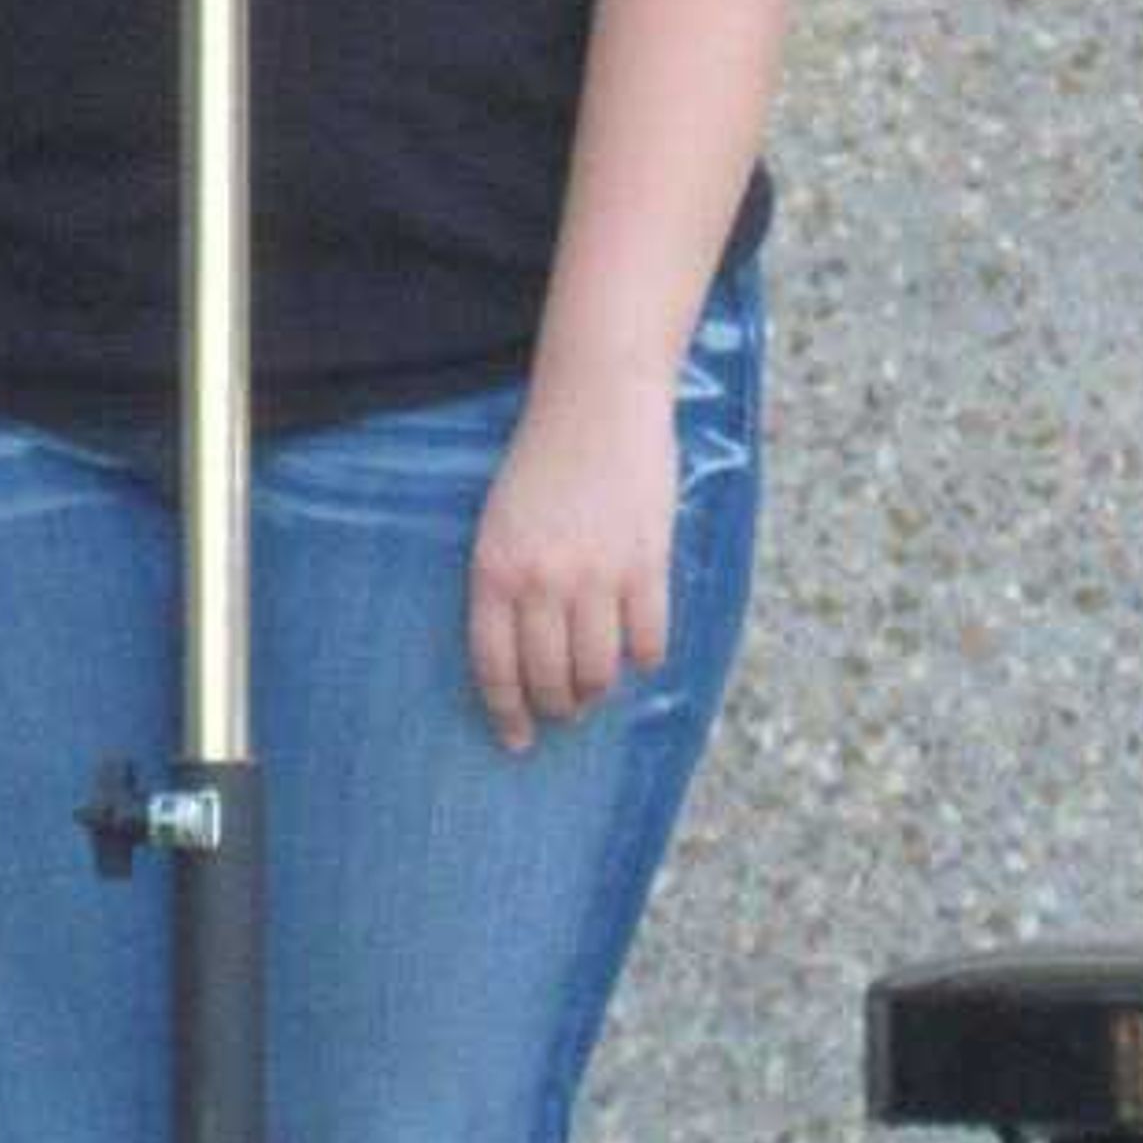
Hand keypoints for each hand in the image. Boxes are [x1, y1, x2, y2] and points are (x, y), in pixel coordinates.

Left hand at [465, 367, 677, 754]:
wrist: (595, 404)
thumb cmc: (541, 463)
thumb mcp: (499, 523)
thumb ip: (506, 584)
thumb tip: (523, 651)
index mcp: (494, 570)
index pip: (494, 665)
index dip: (506, 711)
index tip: (515, 739)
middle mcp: (542, 581)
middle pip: (549, 677)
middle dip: (555, 707)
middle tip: (563, 712)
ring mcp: (597, 576)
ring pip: (598, 670)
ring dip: (598, 691)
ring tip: (597, 690)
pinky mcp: (645, 565)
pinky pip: (648, 641)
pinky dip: (644, 659)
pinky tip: (638, 655)